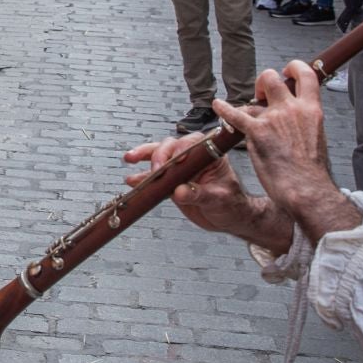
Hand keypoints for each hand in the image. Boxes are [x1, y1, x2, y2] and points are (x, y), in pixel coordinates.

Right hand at [122, 133, 277, 242]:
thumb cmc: (232, 205)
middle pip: (171, 147)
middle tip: (155, 169)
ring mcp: (180, 168)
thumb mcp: (219, 199)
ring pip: (159, 156)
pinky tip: (131, 180)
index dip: (180, 149)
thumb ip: (200, 194)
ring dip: (143, 157)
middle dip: (159, 154)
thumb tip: (181, 191)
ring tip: (130, 159)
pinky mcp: (171, 181)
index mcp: (210, 154)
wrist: (229, 218)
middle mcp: (193, 157)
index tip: (174, 161)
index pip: (191, 144)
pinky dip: (142, 178)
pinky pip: (154, 176)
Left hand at [212, 62, 362, 241]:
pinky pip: (235, 115)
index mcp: (311, 110)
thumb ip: (306, 124)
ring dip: (246, 108)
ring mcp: (273, 119)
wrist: (307, 188)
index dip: (294, 67)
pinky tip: (218, 105)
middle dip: (262, 82)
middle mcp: (292, 109)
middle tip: (260, 93)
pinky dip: (224, 109)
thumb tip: (298, 123)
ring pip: (252, 101)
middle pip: (271, 78)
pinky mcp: (257, 132)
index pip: (306, 75)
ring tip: (245, 117)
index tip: (287, 71)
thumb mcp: (317, 138)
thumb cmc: (312, 172)